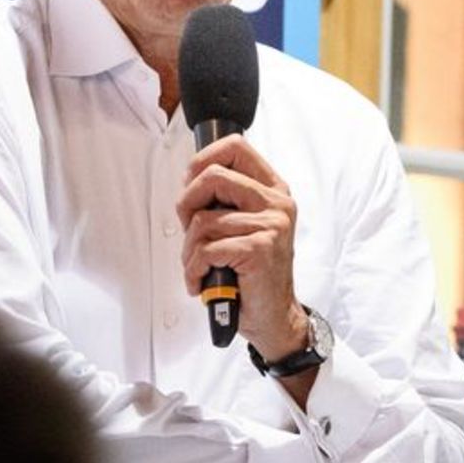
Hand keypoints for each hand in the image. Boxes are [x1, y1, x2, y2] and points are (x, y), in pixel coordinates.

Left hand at [176, 134, 307, 361]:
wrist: (274, 315)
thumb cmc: (252, 272)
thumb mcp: (244, 225)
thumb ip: (225, 200)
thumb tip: (190, 179)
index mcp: (272, 189)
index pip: (235, 147)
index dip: (202, 160)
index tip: (191, 183)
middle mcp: (276, 203)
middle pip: (212, 176)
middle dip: (187, 205)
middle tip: (189, 230)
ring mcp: (271, 225)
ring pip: (203, 220)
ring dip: (189, 249)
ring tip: (199, 265)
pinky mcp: (259, 249)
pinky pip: (207, 249)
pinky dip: (194, 269)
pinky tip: (201, 280)